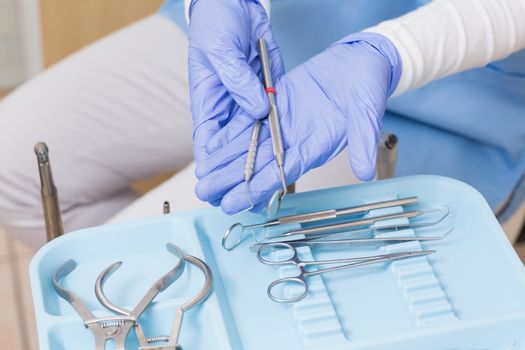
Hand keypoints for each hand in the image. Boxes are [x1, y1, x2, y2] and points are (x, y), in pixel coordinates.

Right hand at [188, 0, 283, 180]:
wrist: (235, 3)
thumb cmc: (215, 23)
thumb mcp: (222, 51)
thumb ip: (238, 82)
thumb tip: (257, 110)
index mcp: (207, 101)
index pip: (208, 142)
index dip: (212, 167)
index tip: (217, 187)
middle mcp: (227, 108)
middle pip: (230, 150)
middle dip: (234, 176)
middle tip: (238, 200)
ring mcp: (248, 102)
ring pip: (253, 141)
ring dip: (256, 164)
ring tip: (259, 189)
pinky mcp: (266, 94)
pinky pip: (271, 122)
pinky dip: (274, 140)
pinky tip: (281, 158)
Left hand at [195, 32, 401, 212]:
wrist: (361, 62)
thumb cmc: (368, 86)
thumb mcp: (368, 111)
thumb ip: (363, 140)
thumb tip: (365, 171)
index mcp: (316, 146)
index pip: (281, 173)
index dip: (256, 188)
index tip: (233, 202)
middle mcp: (296, 140)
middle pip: (259, 164)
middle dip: (231, 179)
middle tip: (205, 192)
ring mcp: (284, 125)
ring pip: (250, 147)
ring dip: (226, 161)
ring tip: (203, 176)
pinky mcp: (276, 106)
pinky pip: (250, 123)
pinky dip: (231, 135)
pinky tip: (213, 145)